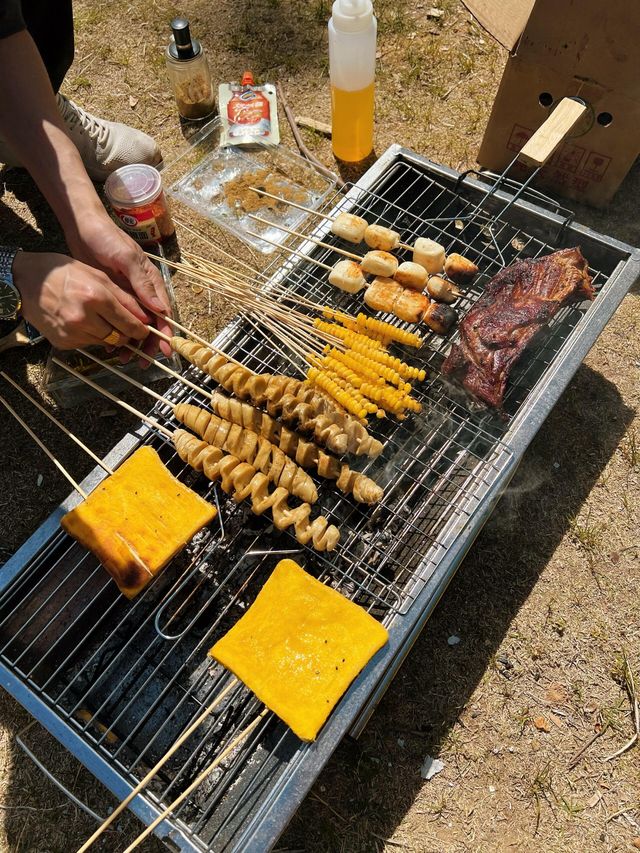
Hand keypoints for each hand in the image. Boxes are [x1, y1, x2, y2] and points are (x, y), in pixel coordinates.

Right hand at [13, 251, 151, 350]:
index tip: (144, 330)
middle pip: (120, 337)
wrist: (25, 281)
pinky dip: (91, 336)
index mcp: (96, 297)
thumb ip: (123, 297)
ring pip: (105, 342)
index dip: (141, 329)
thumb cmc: (62, 272)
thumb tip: (144, 315)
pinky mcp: (64, 343)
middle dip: (127, 334)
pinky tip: (83, 322)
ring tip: (100, 319)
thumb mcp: (96, 275)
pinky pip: (87, 344)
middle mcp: (84, 318)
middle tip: (126, 326)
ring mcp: (73, 332)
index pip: (129, 323)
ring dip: (109, 334)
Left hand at [65, 215, 172, 357]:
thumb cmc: (107, 238)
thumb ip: (143, 284)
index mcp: (151, 283)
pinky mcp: (110, 297)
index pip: (163, 313)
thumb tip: (160, 310)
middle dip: (148, 344)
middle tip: (143, 362)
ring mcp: (126, 295)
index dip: (165, 333)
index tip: (164, 351)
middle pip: (150, 324)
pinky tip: (108, 345)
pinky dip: (115, 332)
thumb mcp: (126, 258)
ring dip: (131, 342)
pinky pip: (117, 319)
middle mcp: (142, 292)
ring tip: (123, 357)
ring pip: (133, 325)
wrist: (81, 227)